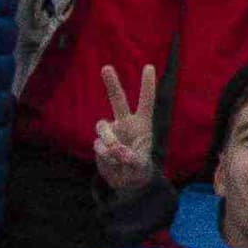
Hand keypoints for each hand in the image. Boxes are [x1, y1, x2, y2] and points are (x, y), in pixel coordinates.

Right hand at [91, 63, 160, 192]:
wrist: (126, 181)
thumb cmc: (139, 167)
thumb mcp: (140, 165)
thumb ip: (131, 158)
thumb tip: (116, 150)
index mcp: (142, 123)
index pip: (146, 102)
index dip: (147, 85)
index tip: (149, 66)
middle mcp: (125, 123)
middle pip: (117, 100)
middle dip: (111, 84)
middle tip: (106, 67)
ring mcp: (111, 131)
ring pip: (102, 126)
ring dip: (108, 139)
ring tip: (116, 153)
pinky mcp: (99, 143)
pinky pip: (99, 145)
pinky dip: (106, 155)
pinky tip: (113, 162)